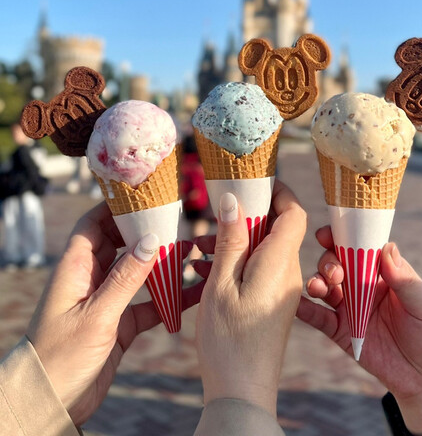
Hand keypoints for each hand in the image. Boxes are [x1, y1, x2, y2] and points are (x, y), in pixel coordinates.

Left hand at [27, 201, 202, 425]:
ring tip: (190, 251)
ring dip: (161, 263)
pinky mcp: (119, 323)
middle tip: (176, 222)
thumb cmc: (61, 356)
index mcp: (75, 268)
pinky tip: (191, 293)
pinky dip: (167, 298)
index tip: (143, 196)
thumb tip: (151, 241)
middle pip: (120, 244)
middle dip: (146, 232)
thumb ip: (125, 279)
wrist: (51, 403)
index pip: (93, 224)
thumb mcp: (96, 315)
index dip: (115, 208)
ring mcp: (106, 300)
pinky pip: (147, 303)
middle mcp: (91, 279)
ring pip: (137, 272)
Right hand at [193, 180, 306, 416]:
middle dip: (245, 217)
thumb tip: (233, 200)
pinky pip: (260, 271)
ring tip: (199, 250)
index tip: (255, 182)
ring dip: (235, 243)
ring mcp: (283, 290)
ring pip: (264, 250)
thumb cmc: (229, 341)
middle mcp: (289, 273)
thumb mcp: (222, 284)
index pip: (294, 213)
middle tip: (211, 220)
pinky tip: (206, 271)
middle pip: (277, 229)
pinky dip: (237, 264)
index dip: (279, 192)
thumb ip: (231, 239)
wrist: (243, 394)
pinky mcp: (274, 304)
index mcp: (280, 263)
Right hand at [297, 227, 421, 433]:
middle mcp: (363, 285)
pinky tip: (295, 303)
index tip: (328, 234)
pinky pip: (318, 317)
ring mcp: (350, 308)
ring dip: (316, 280)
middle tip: (336, 273)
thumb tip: (387, 247)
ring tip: (319, 287)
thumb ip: (404, 279)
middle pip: (337, 263)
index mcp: (383, 272)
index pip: (360, 247)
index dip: (343, 236)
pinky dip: (304, 308)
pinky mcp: (341, 331)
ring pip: (325, 286)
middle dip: (329, 261)